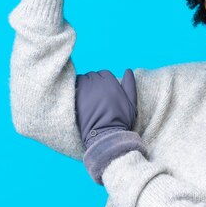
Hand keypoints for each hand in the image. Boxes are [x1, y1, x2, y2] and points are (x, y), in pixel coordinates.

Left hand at [75, 68, 146, 184]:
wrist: (105, 135)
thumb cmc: (120, 122)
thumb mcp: (131, 104)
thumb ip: (130, 86)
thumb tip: (128, 70)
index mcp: (112, 83)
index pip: (104, 74)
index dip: (103, 81)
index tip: (103, 91)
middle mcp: (98, 83)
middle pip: (92, 75)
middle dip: (93, 83)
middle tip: (94, 95)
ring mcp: (86, 89)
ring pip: (82, 79)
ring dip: (83, 85)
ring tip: (85, 96)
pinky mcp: (76, 96)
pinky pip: (73, 86)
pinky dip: (75, 89)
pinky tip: (77, 98)